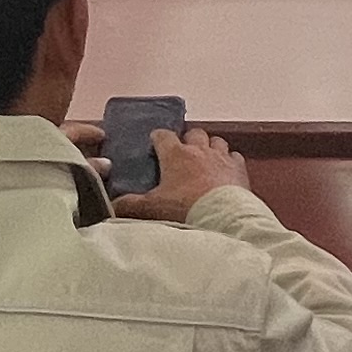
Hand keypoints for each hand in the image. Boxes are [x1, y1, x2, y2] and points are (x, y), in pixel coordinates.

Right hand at [115, 127, 250, 221]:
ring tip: (205, 159)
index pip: (163, 135)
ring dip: (210, 146)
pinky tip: (225, 170)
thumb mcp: (152, 208)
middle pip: (193, 133)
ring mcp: (221, 157)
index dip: (158, 137)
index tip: (155, 143)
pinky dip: (229, 160)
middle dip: (188, 140)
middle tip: (182, 153)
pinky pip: (234, 156)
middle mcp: (199, 150)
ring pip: (216, 140)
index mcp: (175, 155)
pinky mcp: (239, 168)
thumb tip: (113, 205)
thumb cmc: (184, 209)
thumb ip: (130, 205)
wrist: (221, 218)